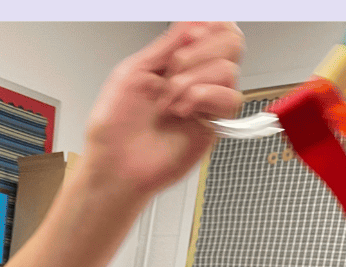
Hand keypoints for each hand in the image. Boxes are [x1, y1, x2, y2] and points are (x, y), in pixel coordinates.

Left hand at [82, 22, 243, 199]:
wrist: (113, 168)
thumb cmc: (114, 129)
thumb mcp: (133, 71)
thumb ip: (166, 44)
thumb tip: (195, 20)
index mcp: (175, 63)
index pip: (214, 29)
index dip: (211, 24)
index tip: (190, 34)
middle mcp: (194, 80)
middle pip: (231, 43)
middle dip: (202, 48)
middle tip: (174, 67)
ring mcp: (204, 104)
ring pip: (230, 70)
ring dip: (195, 78)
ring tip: (169, 98)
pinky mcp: (211, 128)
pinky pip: (230, 99)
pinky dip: (205, 96)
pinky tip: (182, 109)